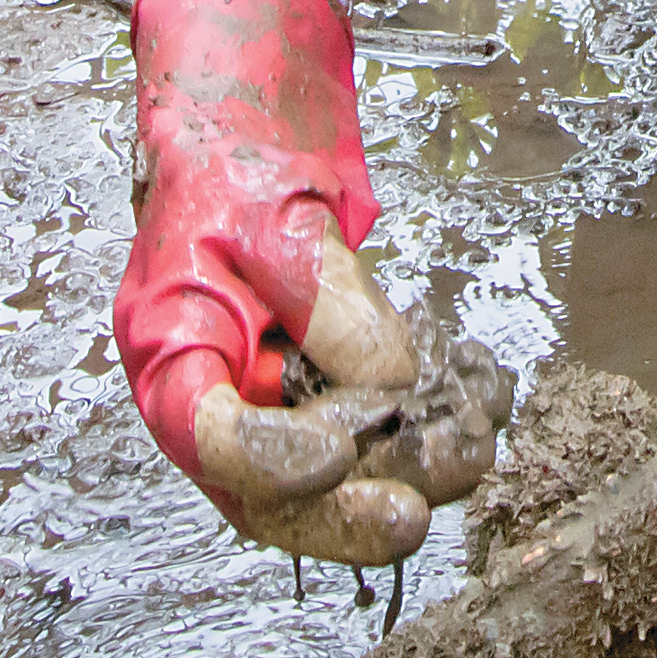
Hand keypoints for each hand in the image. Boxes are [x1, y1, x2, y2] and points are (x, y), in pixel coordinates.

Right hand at [117, 0, 500, 562]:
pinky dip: (439, 424)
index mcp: (172, 352)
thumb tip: (392, 387)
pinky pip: (382, 438)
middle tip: (413, 513)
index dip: (268, 464)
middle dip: (346, 517)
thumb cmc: (237, 168)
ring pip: (339, 482)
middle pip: (269, 500)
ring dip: (413, 468)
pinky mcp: (330, 399)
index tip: (339, 455)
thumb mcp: (278, 220)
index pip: (205, 436)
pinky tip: (484, 393)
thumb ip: (330, 302)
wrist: (248, 140)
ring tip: (473, 433)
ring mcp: (275, 408)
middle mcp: (219, 399)